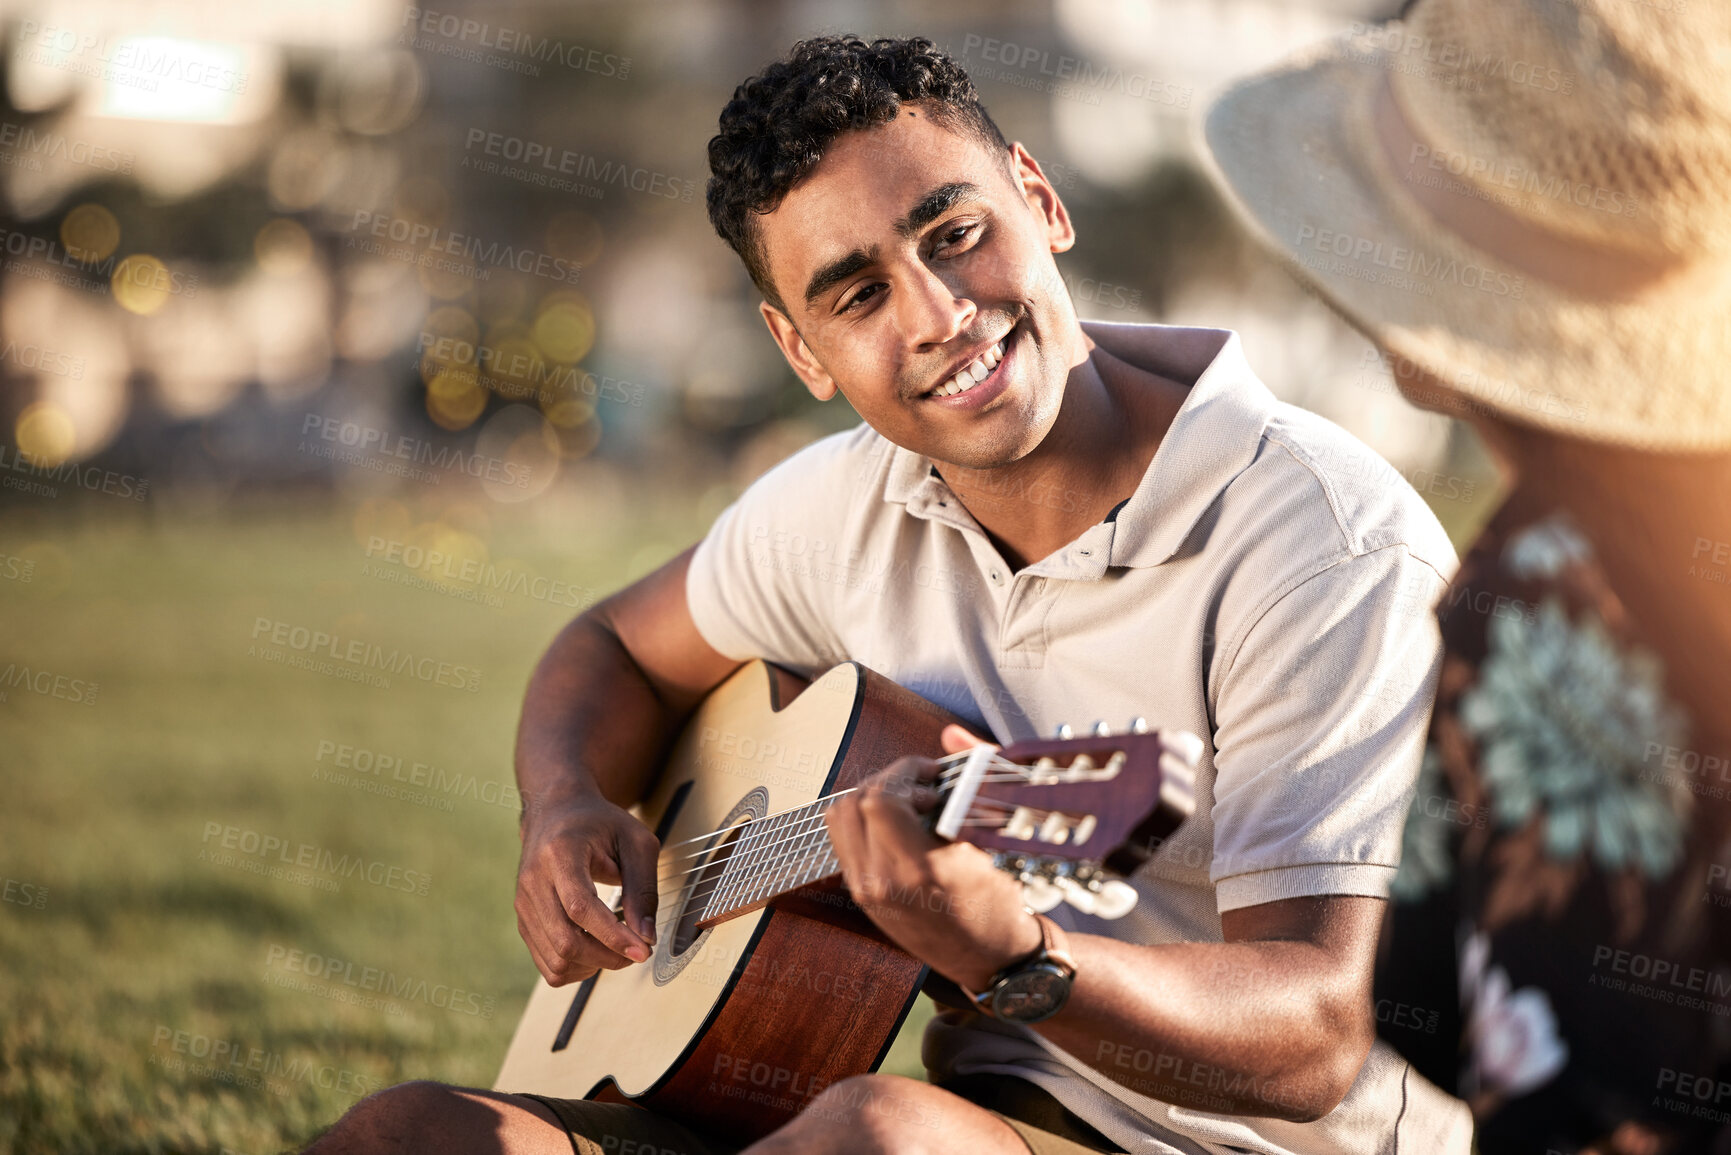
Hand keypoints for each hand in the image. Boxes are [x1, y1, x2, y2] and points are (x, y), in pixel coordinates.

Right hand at [514, 795, 659, 984]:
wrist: (556, 812)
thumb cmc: (600, 824)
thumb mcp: (635, 842)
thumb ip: (643, 888)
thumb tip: (646, 936)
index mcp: (559, 853)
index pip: (580, 907)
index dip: (612, 935)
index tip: (643, 950)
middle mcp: (533, 881)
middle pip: (565, 941)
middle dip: (608, 957)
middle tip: (638, 950)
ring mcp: (523, 904)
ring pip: (556, 961)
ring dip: (594, 966)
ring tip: (618, 948)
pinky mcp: (524, 921)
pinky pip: (548, 964)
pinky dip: (577, 968)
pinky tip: (597, 951)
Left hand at [824, 724, 1041, 992]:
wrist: (989, 959)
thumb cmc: (998, 905)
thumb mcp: (992, 844)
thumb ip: (971, 780)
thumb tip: (952, 733)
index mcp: (917, 872)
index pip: (879, 800)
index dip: (903, 773)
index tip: (932, 773)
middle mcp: (882, 883)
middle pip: (853, 803)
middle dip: (888, 781)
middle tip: (923, 784)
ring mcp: (866, 891)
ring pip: (840, 818)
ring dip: (871, 797)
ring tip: (911, 803)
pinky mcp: (861, 895)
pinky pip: (844, 840)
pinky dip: (865, 821)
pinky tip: (900, 824)